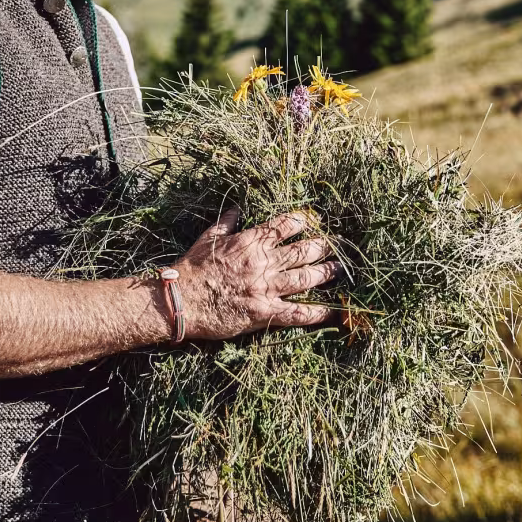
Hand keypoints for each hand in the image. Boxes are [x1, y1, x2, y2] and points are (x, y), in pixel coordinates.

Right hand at [172, 207, 337, 339]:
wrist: (182, 299)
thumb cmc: (192, 268)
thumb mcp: (208, 238)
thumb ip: (226, 222)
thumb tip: (237, 208)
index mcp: (250, 242)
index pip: (283, 226)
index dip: (301, 222)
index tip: (312, 220)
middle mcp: (263, 262)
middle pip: (302, 251)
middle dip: (321, 247)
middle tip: (334, 245)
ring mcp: (266, 288)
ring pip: (305, 278)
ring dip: (325, 273)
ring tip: (338, 269)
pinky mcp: (265, 312)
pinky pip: (297, 313)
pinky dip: (316, 312)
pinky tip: (332, 311)